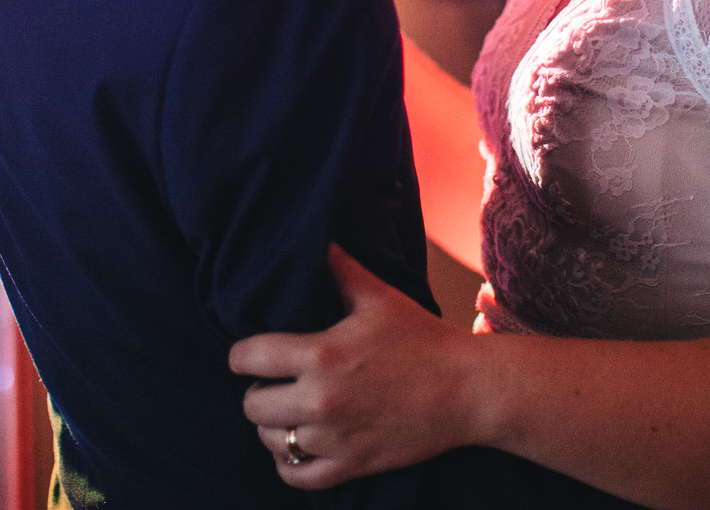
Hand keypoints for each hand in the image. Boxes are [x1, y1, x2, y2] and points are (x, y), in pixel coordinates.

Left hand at [230, 244, 479, 488]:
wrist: (467, 390)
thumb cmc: (423, 338)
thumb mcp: (378, 296)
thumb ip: (338, 267)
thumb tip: (315, 235)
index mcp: (321, 355)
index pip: (246, 358)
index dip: (242, 353)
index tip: (252, 352)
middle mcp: (321, 401)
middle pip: (251, 405)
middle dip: (258, 390)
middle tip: (276, 381)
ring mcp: (335, 438)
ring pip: (270, 441)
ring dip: (273, 425)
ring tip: (290, 409)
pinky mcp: (350, 466)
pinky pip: (295, 474)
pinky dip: (289, 461)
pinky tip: (299, 443)